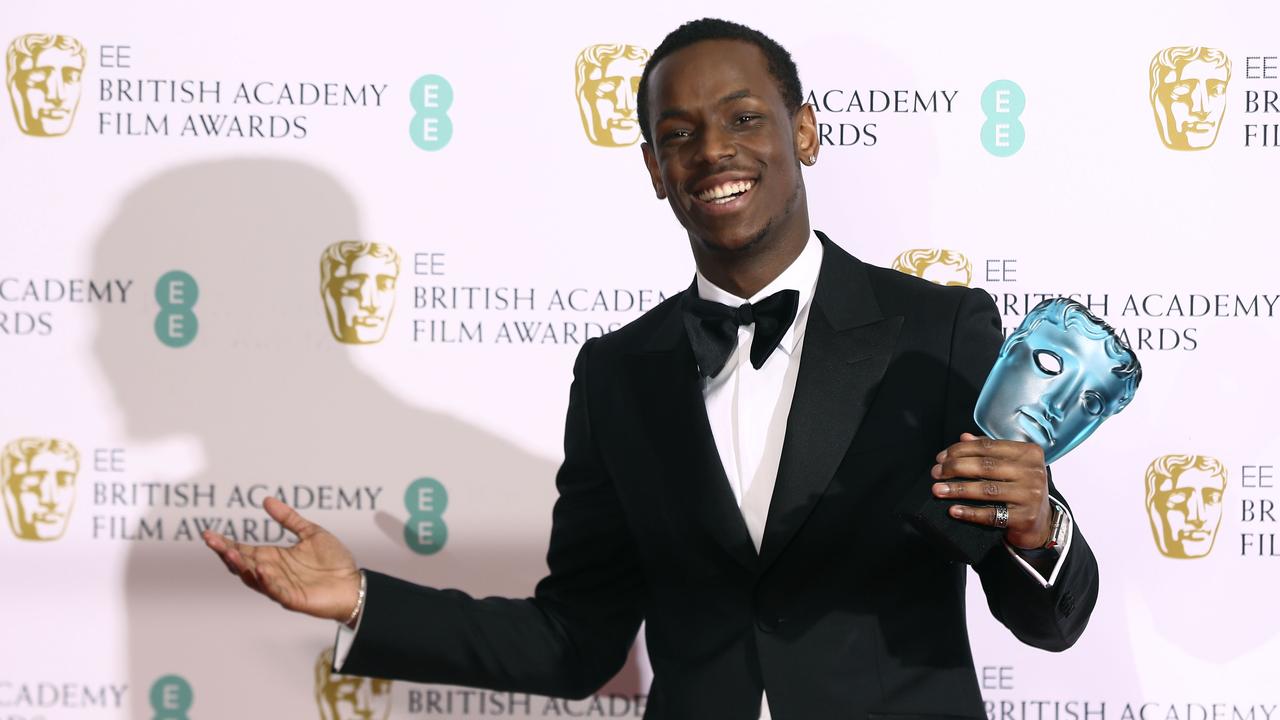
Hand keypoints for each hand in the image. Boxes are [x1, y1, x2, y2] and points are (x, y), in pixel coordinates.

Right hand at [202, 496, 361, 623]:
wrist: (354, 583)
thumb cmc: (333, 561)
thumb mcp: (310, 533)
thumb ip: (289, 519)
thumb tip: (266, 500)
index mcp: (274, 557)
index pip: (243, 550)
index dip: (225, 543)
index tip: (208, 533)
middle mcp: (272, 572)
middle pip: (241, 564)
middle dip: (225, 552)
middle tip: (211, 540)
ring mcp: (280, 586)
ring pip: (253, 578)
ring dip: (241, 566)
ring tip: (229, 553)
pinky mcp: (293, 598)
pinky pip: (275, 591)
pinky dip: (266, 581)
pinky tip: (259, 569)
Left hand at [930, 432, 1050, 549]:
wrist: (1041, 522)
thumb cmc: (1021, 488)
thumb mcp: (1011, 465)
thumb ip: (989, 450)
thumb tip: (964, 437)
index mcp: (1029, 453)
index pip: (988, 446)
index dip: (960, 450)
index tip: (941, 457)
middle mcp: (1033, 472)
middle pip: (985, 466)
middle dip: (955, 468)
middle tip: (936, 473)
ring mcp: (1030, 495)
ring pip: (987, 489)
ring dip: (958, 489)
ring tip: (937, 490)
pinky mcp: (1025, 517)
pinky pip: (992, 514)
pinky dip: (970, 512)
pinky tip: (953, 510)